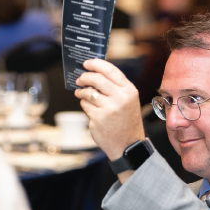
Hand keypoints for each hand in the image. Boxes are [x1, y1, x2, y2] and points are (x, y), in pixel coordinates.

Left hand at [74, 59, 144, 174]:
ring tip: (80, 93)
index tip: (86, 63)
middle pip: (97, 79)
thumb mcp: (129, 100)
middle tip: (79, 79)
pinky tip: (88, 107)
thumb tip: (94, 74)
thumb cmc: (127, 121)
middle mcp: (120, 98)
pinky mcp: (98, 119)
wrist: (128, 145)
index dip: (96, 64)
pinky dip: (84, 104)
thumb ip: (116, 87)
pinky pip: (85, 105)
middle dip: (85, 77)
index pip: (110, 70)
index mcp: (129, 90)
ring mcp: (109, 109)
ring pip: (88, 92)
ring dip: (81, 91)